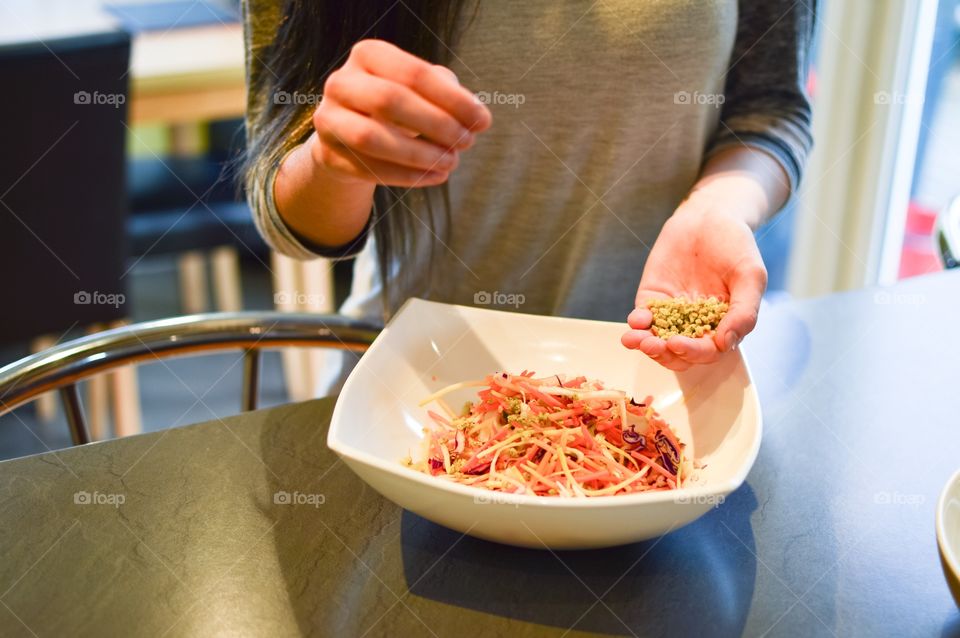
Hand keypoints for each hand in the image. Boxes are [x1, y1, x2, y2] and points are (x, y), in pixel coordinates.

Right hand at [311, 39, 491, 187]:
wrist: (350, 138)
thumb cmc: (397, 109)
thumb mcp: (421, 91)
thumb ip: (449, 94)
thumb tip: (476, 116)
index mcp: (368, 55)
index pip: (413, 73)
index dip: (453, 99)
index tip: (483, 121)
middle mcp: (341, 83)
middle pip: (389, 100)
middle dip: (436, 124)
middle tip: (467, 143)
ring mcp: (329, 119)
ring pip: (372, 138)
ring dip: (419, 154)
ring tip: (452, 163)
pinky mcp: (328, 155)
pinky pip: (369, 169)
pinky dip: (408, 176)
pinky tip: (436, 177)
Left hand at [621, 201, 767, 370]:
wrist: (711, 216)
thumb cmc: (736, 245)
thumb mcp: (750, 276)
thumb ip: (743, 311)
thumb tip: (726, 344)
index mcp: (724, 325)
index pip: (708, 350)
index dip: (694, 352)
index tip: (679, 344)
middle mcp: (697, 324)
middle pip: (680, 352)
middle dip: (665, 353)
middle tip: (653, 346)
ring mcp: (673, 313)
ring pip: (658, 340)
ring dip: (646, 344)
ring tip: (635, 340)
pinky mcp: (653, 298)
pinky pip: (643, 318)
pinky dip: (637, 323)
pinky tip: (635, 321)